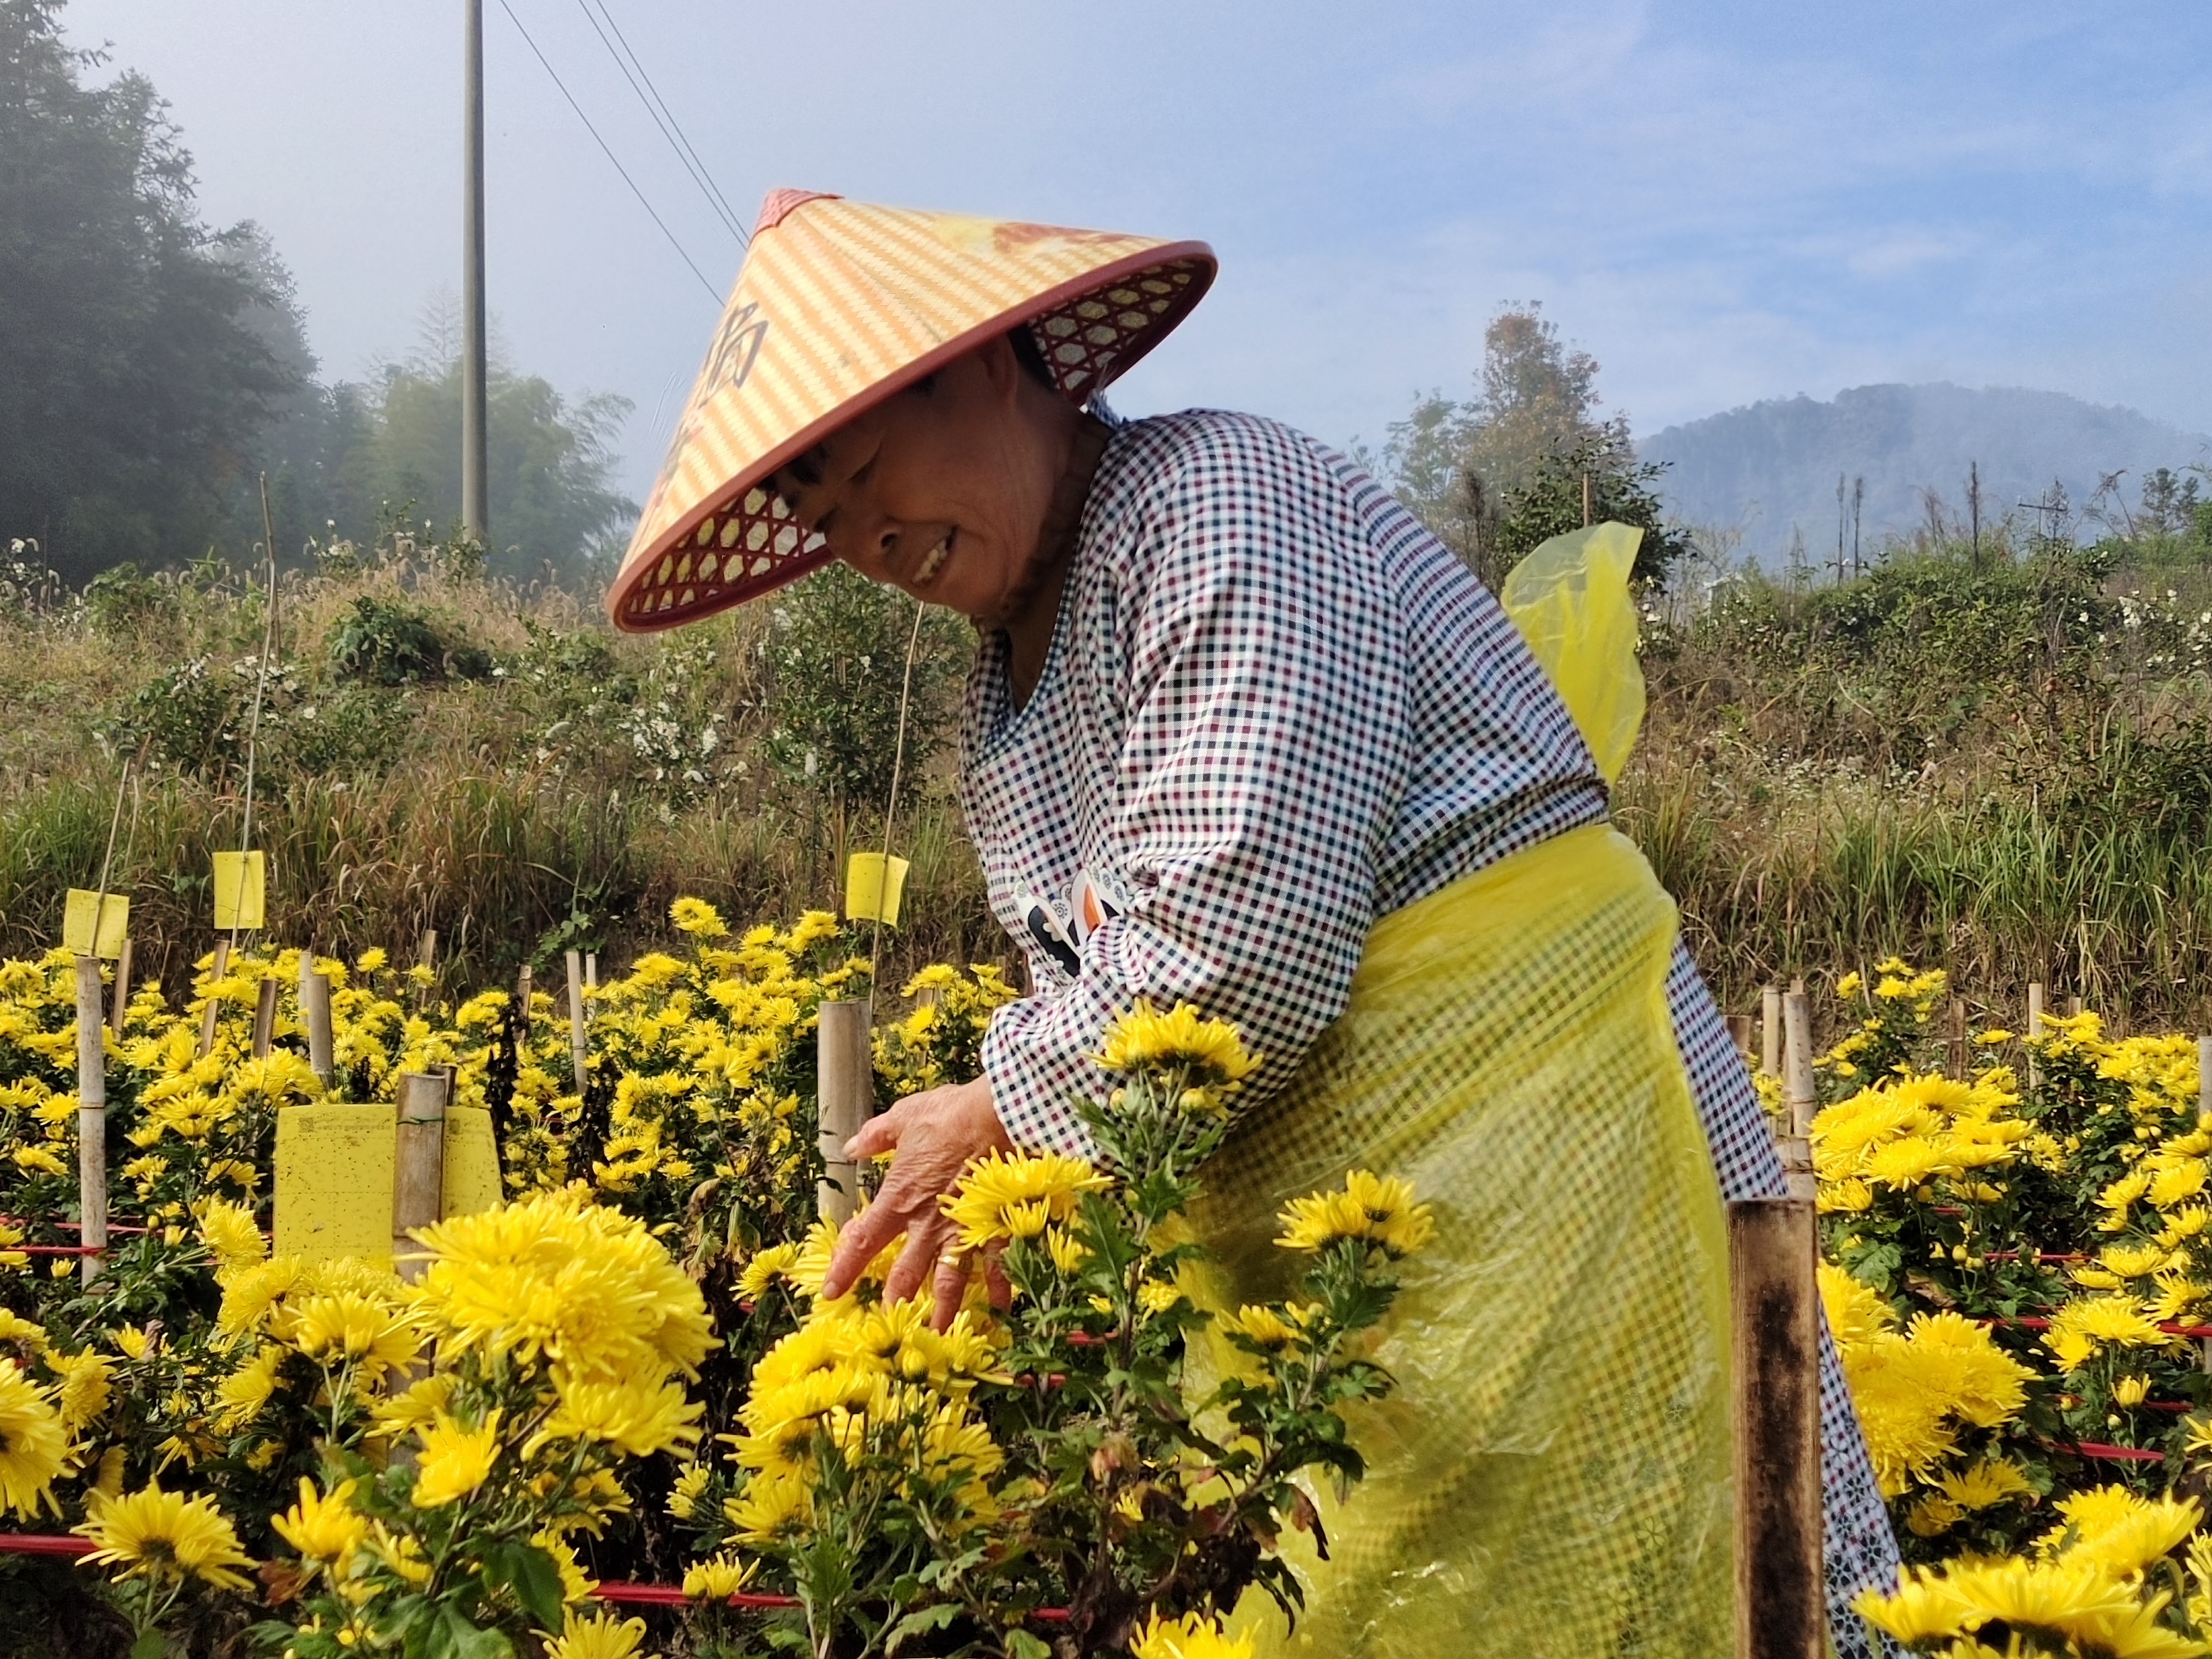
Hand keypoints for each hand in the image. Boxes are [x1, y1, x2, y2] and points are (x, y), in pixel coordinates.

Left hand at [821, 1075, 1014, 1326]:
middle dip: (896, 1300)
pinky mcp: (995, 1226)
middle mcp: (928, 1224)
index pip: (864, 1242)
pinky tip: (1000, 1307)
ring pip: (951, 1280)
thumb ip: (876, 1136)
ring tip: (940, 1334)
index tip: (831, 1293)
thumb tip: (851, 1147)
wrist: (1000, 1115)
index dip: (845, 1269)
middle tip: (891, 1321)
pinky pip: (996, 1263)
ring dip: (945, 1309)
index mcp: (900, 1199)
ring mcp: (963, 1229)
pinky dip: (998, 1286)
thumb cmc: (951, 1113)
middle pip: (907, 1273)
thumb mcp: (905, 1117)